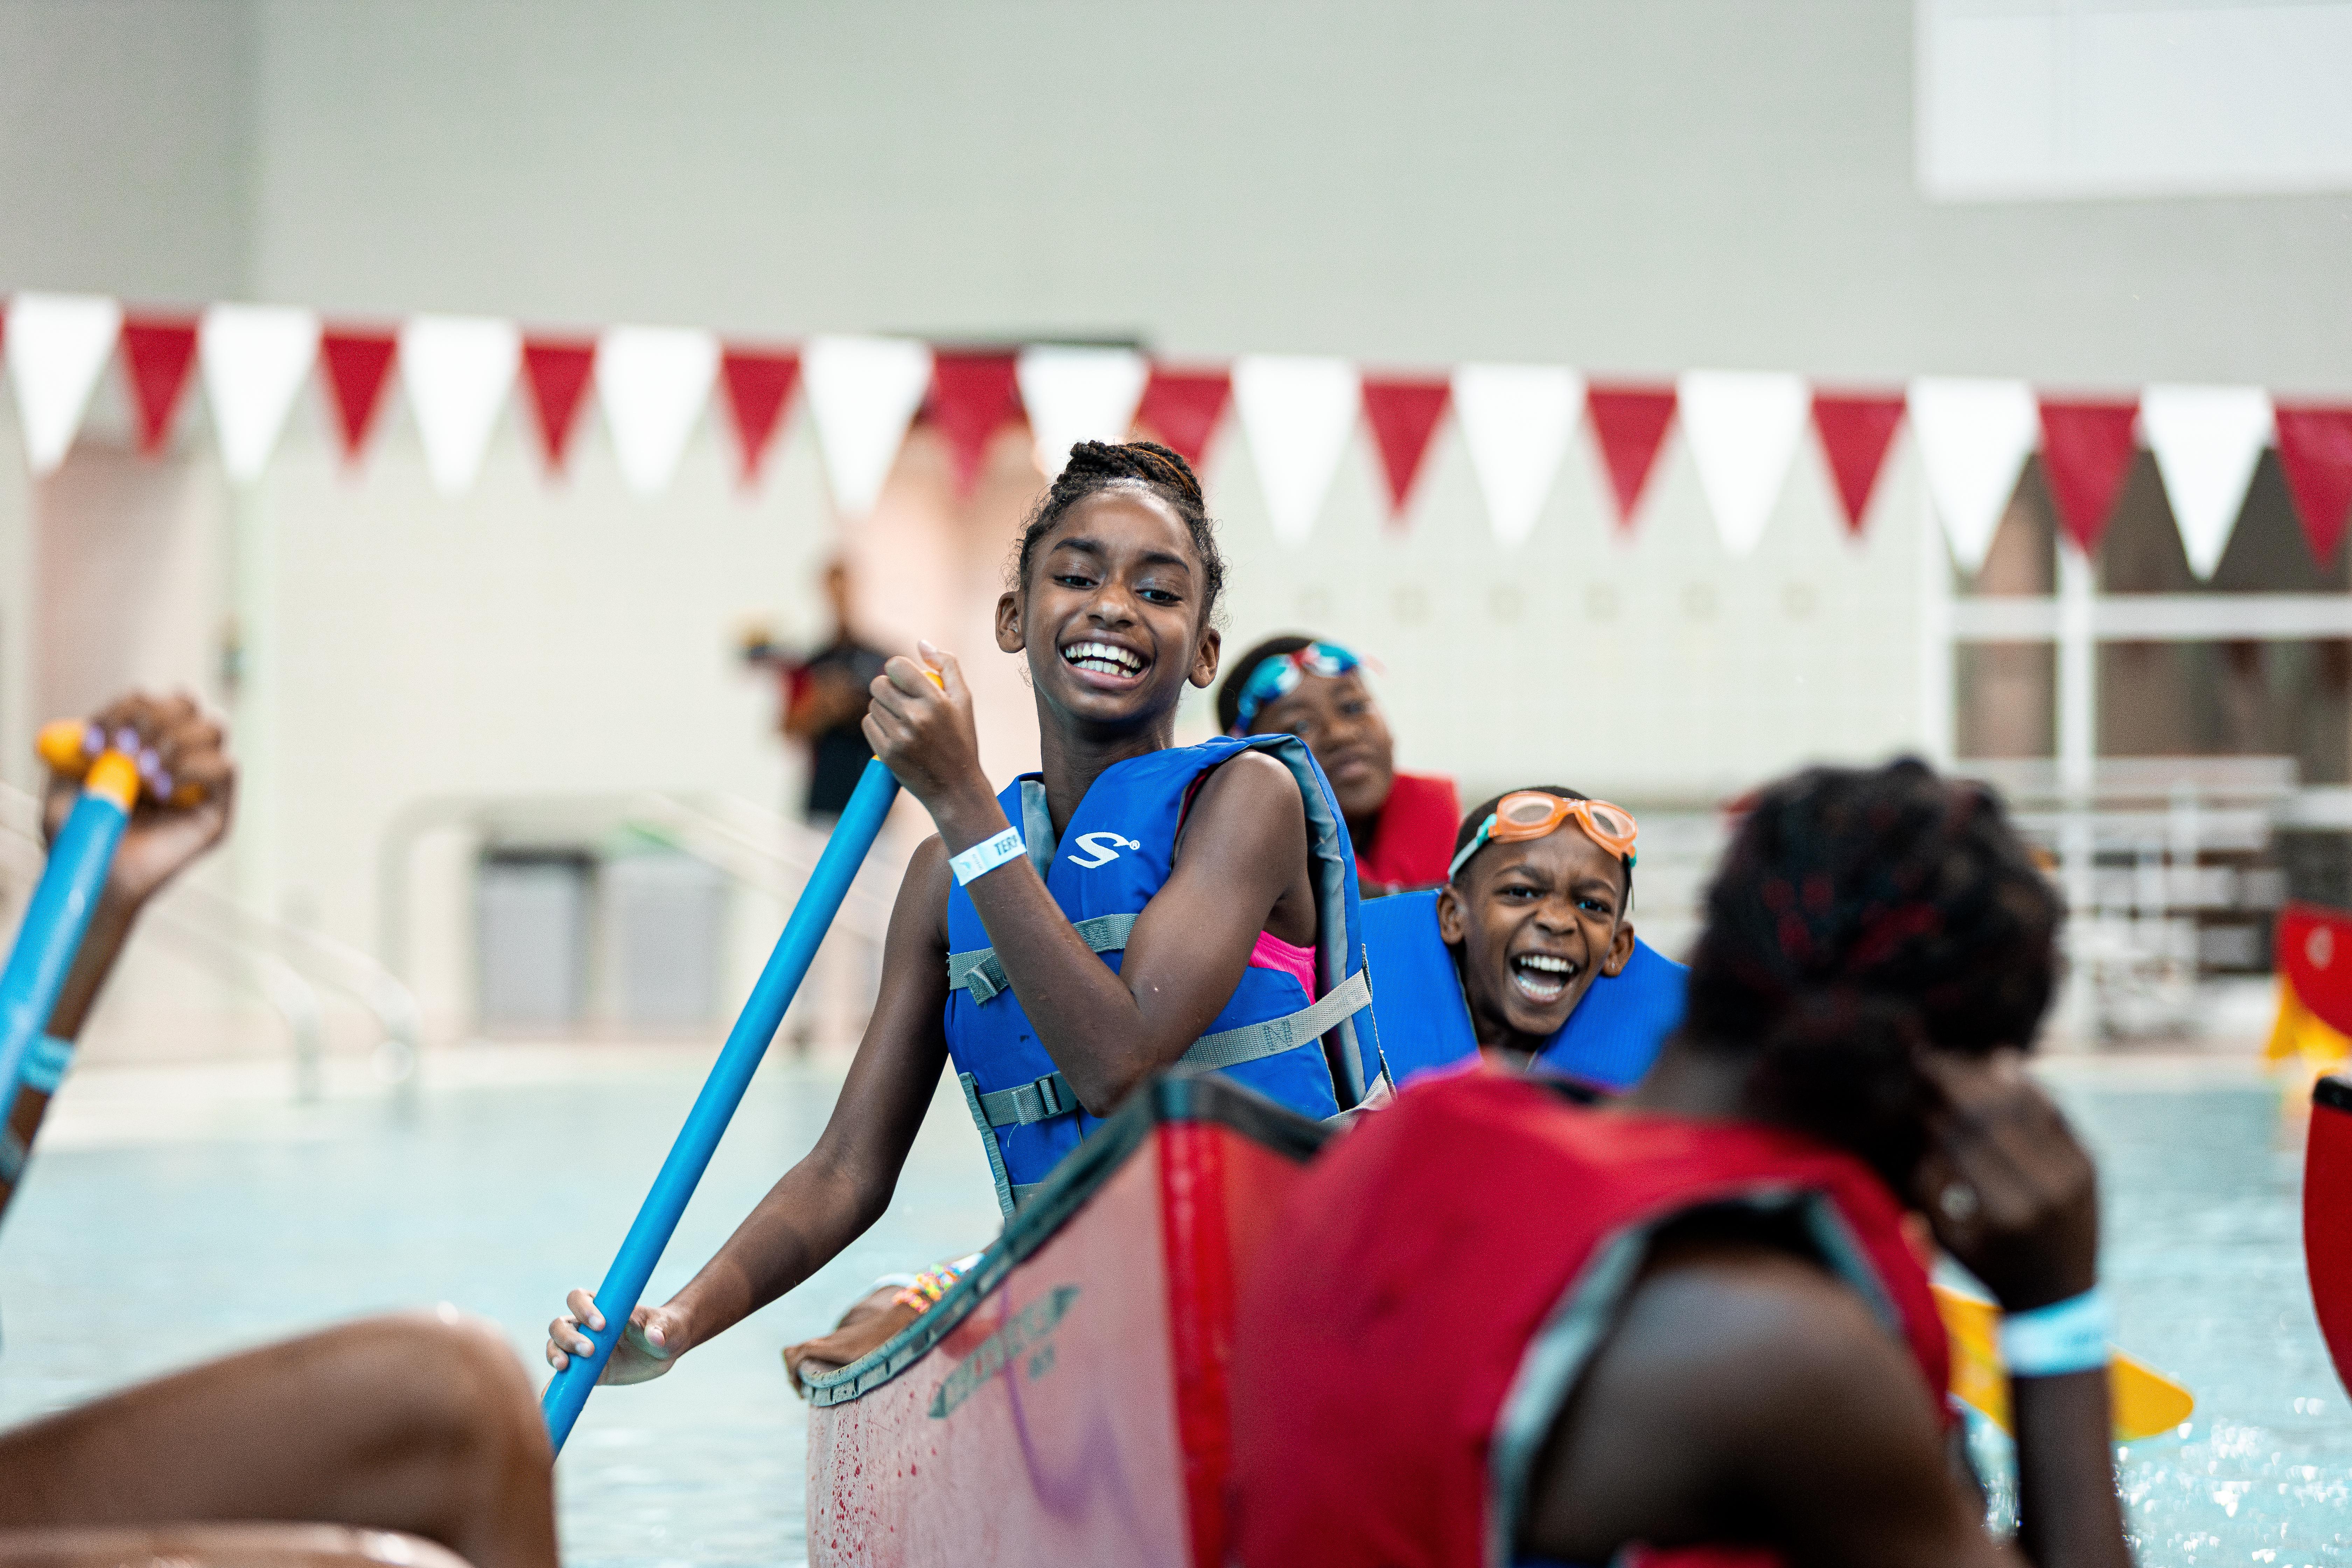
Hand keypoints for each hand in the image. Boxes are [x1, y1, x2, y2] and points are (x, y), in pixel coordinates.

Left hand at [44, 693, 233, 911]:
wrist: (94, 883)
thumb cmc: (79, 839)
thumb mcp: (65, 785)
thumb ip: (80, 748)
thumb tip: (100, 728)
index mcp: (141, 747)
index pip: (149, 702)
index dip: (125, 709)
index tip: (94, 741)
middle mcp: (175, 759)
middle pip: (186, 703)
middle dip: (152, 719)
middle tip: (124, 750)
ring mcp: (200, 784)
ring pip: (211, 728)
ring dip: (172, 743)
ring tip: (142, 773)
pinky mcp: (217, 811)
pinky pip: (225, 767)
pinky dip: (193, 769)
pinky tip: (163, 791)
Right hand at [545, 1288, 684, 1385]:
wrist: (665, 1349)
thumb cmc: (666, 1329)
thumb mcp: (667, 1328)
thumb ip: (661, 1330)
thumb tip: (655, 1337)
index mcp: (604, 1307)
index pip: (579, 1298)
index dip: (583, 1308)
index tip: (601, 1325)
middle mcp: (587, 1327)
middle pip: (560, 1324)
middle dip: (568, 1336)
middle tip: (590, 1350)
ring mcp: (583, 1350)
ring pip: (555, 1346)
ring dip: (555, 1354)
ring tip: (565, 1366)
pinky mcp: (585, 1372)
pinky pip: (562, 1377)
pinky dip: (552, 1385)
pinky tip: (548, 1395)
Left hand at [861, 643, 990, 825]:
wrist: (956, 788)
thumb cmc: (961, 740)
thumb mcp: (964, 700)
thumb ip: (947, 665)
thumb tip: (921, 643)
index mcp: (936, 700)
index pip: (896, 666)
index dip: (897, 669)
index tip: (905, 680)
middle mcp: (916, 717)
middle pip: (879, 684)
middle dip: (888, 689)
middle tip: (902, 701)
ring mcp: (899, 737)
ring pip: (873, 705)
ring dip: (884, 709)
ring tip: (903, 722)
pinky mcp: (887, 753)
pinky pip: (868, 724)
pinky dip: (878, 726)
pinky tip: (895, 735)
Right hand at [1910, 1047, 2098, 1311]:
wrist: (2059, 1297)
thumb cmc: (1989, 1265)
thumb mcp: (1946, 1236)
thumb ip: (1929, 1181)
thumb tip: (1927, 1118)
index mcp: (2004, 1211)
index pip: (1960, 1137)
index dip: (1932, 1105)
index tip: (1911, 1084)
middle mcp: (2045, 1189)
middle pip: (1992, 1113)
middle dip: (1955, 1080)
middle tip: (1929, 1060)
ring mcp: (2074, 1173)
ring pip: (2025, 1105)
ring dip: (1988, 1076)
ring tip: (1960, 1060)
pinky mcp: (2090, 1163)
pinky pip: (2055, 1111)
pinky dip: (2027, 1086)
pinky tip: (2001, 1065)